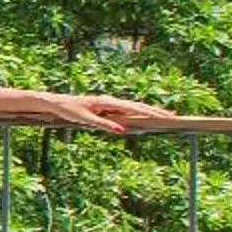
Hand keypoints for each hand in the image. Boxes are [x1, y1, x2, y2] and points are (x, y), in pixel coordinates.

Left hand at [47, 92, 170, 134]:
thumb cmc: (69, 110)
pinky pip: (126, 110)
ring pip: (134, 107)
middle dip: (156, 111)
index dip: (151, 113)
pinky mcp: (107, 107)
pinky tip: (144, 116)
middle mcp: (111, 101)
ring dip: (149, 110)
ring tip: (165, 115)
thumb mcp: (86, 119)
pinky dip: (138, 112)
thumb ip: (103, 125)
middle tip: (174, 116)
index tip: (166, 116)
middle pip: (138, 106)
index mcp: (109, 102)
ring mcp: (110, 103)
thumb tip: (121, 130)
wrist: (57, 103)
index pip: (135, 108)